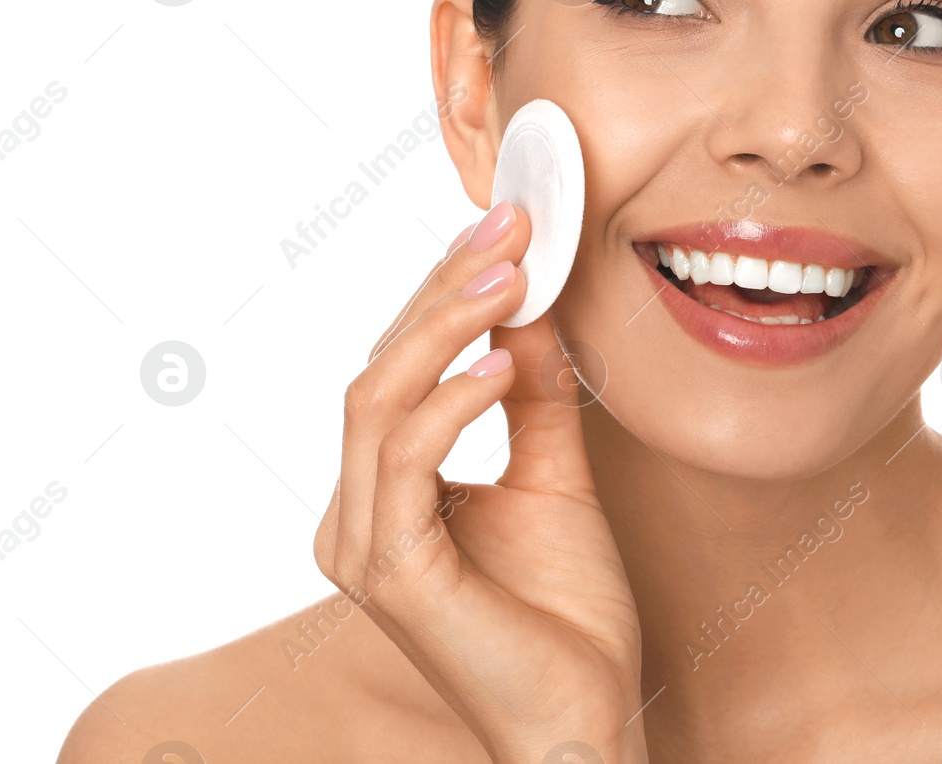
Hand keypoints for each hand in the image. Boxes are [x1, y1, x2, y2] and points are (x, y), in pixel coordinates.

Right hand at [313, 200, 646, 763]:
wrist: (585, 716)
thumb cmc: (565, 615)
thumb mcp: (555, 477)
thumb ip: (532, 398)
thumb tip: (529, 310)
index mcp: (385, 491)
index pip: (398, 368)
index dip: (446, 291)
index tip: (507, 229)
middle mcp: (356, 512)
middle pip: (377, 370)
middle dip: (444, 289)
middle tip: (510, 227)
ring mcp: (362, 543)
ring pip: (376, 402)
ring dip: (444, 327)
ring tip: (512, 277)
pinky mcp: (389, 571)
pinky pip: (404, 461)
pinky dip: (450, 401)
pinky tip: (504, 362)